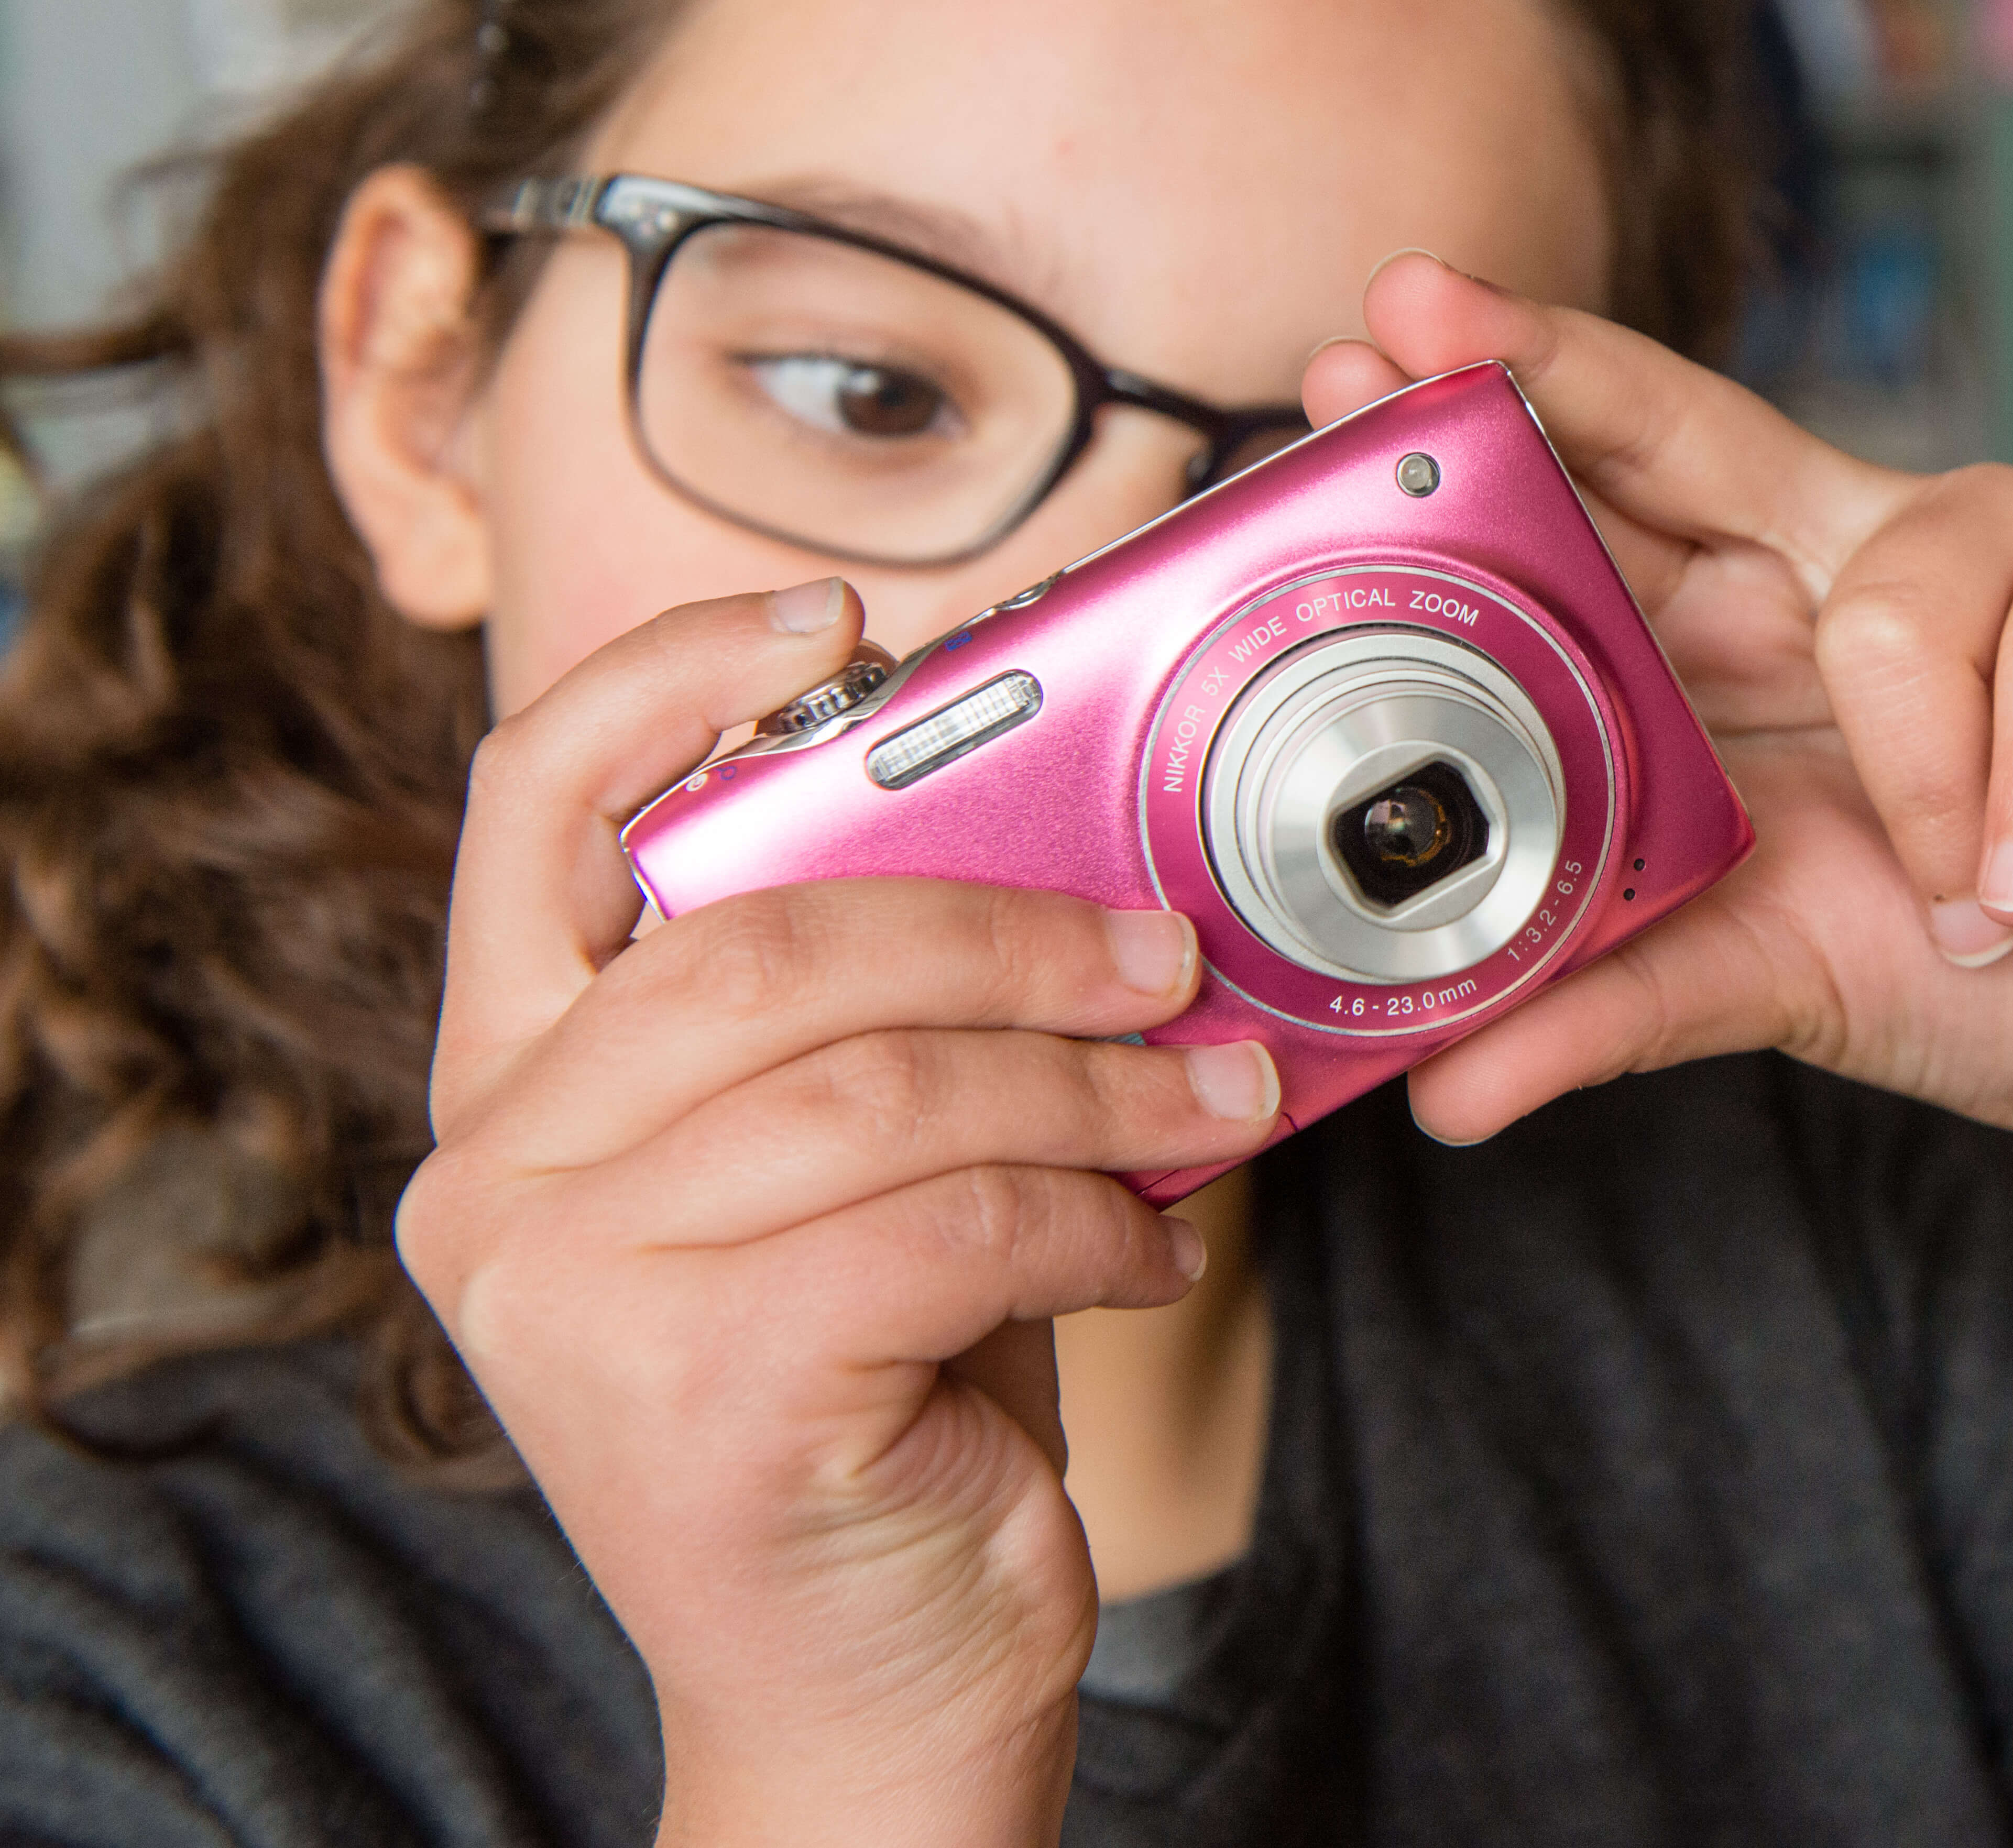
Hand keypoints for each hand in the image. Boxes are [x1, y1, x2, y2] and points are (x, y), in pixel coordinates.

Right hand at [395, 584, 1286, 1847]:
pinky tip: (1148, 1253)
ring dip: (1088, 1084)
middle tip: (1168, 954)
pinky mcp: (695, 1391)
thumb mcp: (854, 1174)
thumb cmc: (882, 1401)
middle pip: (763, 943)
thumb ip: (880, 1018)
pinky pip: (943, 1223)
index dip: (671, 683)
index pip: (531, 812)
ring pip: (879, 1086)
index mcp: (515, 1087)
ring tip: (1209, 1107)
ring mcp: (570, 1291)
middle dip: (1002, 927)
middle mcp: (494, 1178)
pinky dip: (1088, 1219)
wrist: (868, 1695)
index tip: (836, 627)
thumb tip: (1077, 853)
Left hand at [1308, 256, 2012, 1655]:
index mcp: (1742, 628)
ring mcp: (1994, 534)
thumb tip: (1443, 1093)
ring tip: (1959, 901)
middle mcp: (1843, 553)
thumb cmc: (1962, 964)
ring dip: (1918, 789)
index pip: (1594, 499)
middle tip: (1429, 313)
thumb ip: (1611, 1009)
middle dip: (1557, 367)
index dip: (1487, 421)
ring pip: (1889, 607)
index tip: (1350, 355)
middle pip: (1684, 420)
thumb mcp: (1765, 982)